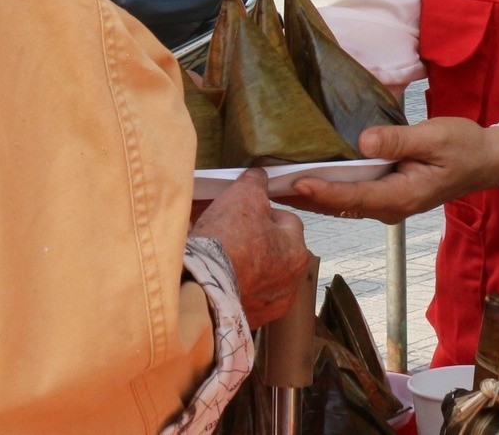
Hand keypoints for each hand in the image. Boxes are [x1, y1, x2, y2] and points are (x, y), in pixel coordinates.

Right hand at [191, 169, 308, 328]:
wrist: (201, 288)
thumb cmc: (228, 239)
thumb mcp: (244, 196)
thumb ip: (256, 183)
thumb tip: (260, 176)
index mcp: (298, 252)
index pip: (287, 221)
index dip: (263, 211)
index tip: (242, 212)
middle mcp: (291, 283)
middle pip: (273, 250)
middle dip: (255, 239)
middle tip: (229, 233)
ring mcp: (270, 307)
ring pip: (259, 275)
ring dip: (245, 264)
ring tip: (219, 256)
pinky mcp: (249, 322)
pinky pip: (244, 296)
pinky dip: (234, 286)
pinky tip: (216, 278)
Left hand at [286, 118, 498, 223]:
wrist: (486, 160)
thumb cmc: (464, 146)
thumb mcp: (435, 137)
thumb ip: (398, 140)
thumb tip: (363, 141)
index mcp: (401, 196)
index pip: (352, 197)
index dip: (321, 190)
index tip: (293, 182)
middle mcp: (389, 206)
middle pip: (338, 205)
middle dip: (302, 198)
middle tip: (265, 187)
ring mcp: (387, 204)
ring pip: (340, 204)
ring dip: (308, 196)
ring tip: (273, 186)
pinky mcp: (385, 194)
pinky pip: (349, 197)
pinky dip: (324, 190)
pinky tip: (303, 181)